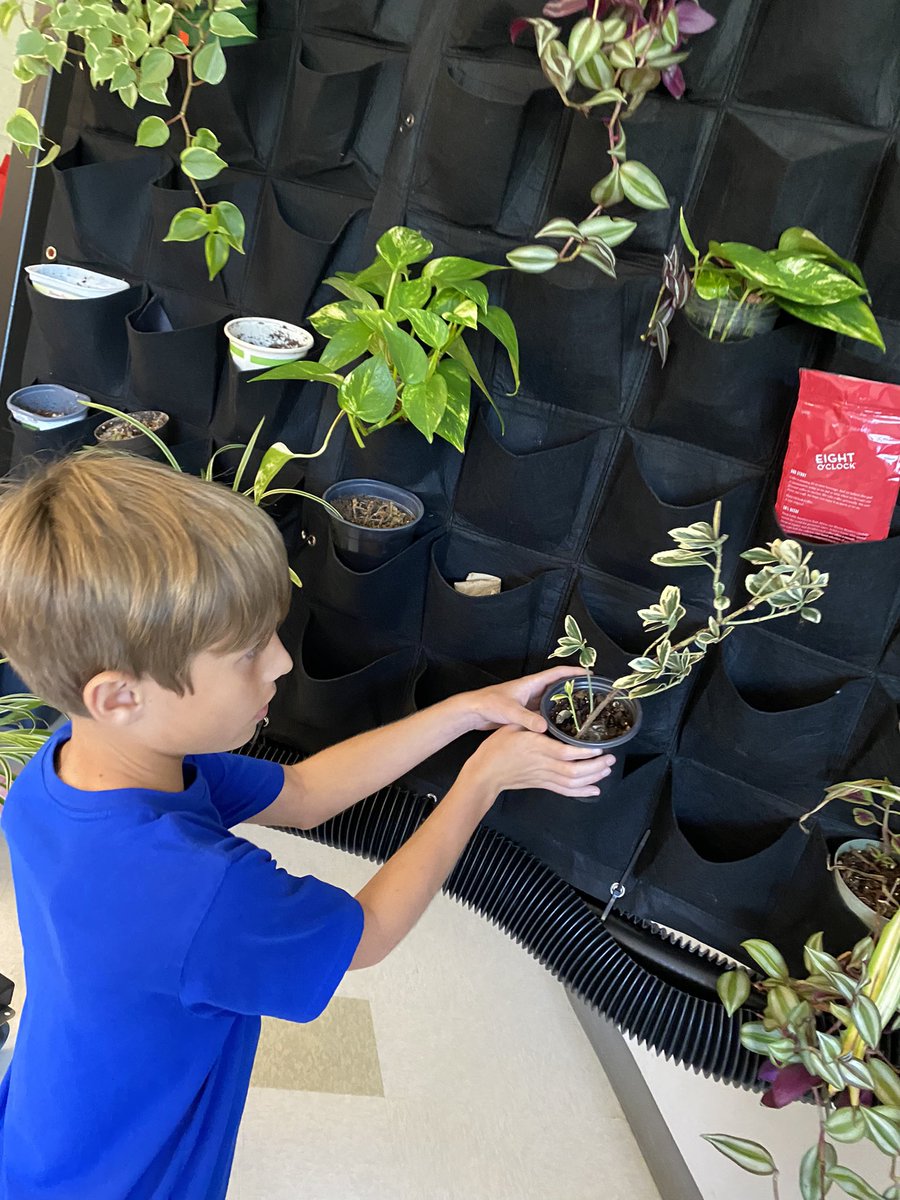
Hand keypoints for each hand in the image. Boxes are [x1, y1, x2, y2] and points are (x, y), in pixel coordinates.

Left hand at [462, 666, 585, 733]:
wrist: (474, 712)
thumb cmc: (490, 704)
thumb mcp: (510, 711)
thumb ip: (527, 719)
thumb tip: (544, 728)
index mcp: (532, 683)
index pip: (557, 673)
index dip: (574, 672)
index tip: (589, 674)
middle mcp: (533, 690)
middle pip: (558, 687)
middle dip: (574, 688)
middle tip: (591, 696)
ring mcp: (530, 702)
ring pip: (553, 701)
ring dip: (566, 704)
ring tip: (583, 712)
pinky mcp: (526, 713)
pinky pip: (545, 712)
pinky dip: (555, 716)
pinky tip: (563, 727)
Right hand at [462, 724, 614, 801]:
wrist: (486, 773)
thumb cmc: (497, 747)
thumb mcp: (512, 726)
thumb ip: (532, 720)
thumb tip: (548, 711)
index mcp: (537, 747)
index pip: (566, 752)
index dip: (585, 753)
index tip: (600, 748)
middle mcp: (543, 764)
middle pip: (574, 771)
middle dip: (596, 767)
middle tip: (610, 758)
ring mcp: (543, 777)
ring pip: (572, 782)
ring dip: (592, 778)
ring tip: (606, 770)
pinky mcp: (542, 785)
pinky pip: (565, 791)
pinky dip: (582, 792)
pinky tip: (594, 790)